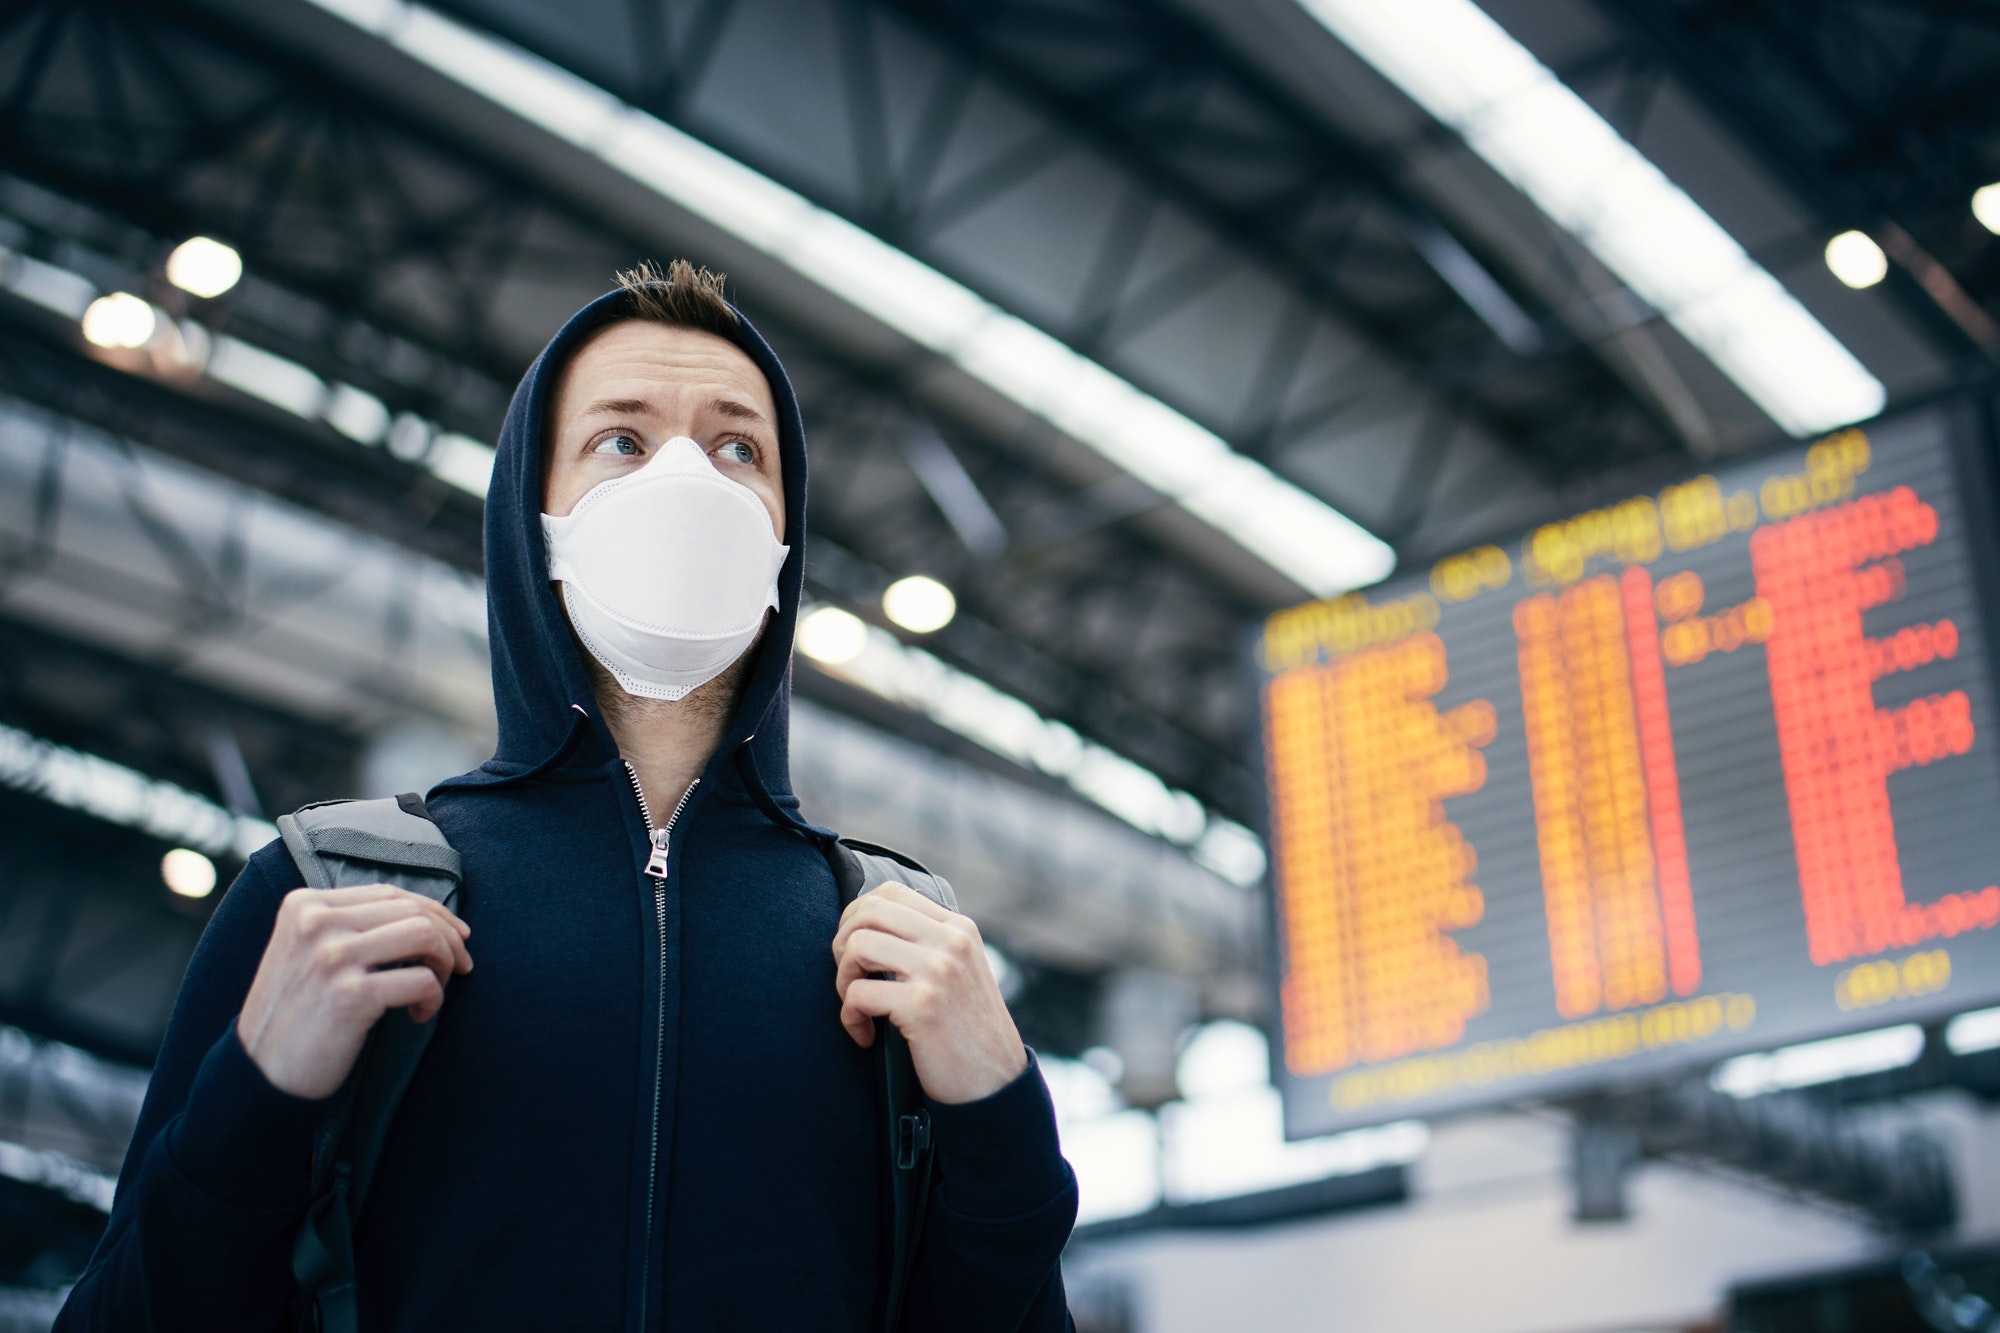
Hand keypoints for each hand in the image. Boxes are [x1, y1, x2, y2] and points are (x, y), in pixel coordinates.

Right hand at [238, 885, 473, 1098]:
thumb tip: (424, 913)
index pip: (388, 893)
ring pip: (424, 935)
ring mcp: (332, 957)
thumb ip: (347, 925)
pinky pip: (423, 980)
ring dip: (445, 964)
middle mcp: (316, 923)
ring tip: (435, 990)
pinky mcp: (351, 995)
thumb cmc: (294, 1013)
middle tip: (460, 967)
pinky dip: (434, 999)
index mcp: (304, 905)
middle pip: (411, 910)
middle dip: (448, 938)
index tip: (456, 936)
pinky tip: (418, 1015)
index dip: (433, 912)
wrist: (259, 1073)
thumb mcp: (305, 951)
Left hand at [832, 883, 1026, 1104]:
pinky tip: (865, 1036)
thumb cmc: (967, 1032)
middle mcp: (951, 941)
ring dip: (843, 980)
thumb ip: (928, 945)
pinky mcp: (922, 1005)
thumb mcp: (961, 973)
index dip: (858, 917)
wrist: (995, 1084)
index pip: (891, 892)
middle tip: (850, 979)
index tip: (855, 952)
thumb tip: (868, 926)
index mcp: (959, 928)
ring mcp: (938, 970)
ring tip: (856, 1007)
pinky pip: (858, 994)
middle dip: (843, 943)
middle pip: (868, 911)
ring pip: (857, 945)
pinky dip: (850, 1018)